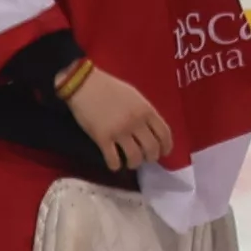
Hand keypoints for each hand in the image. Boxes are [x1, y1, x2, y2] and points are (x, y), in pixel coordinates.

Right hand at [56, 57, 171, 171]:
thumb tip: (150, 129)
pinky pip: (114, 160)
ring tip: (130, 162)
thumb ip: (144, 112)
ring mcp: (119, 131)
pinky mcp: (102, 138)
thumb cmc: (109, 87)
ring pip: (135, 157)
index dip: (166, 147)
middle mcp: (136, 122)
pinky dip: (116, 166)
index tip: (163, 153)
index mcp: (146, 110)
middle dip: (151, 158)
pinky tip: (115, 164)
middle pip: (152, 149)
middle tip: (144, 158)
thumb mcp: (134, 96)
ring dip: (134, 163)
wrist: (84, 84)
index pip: (164, 134)